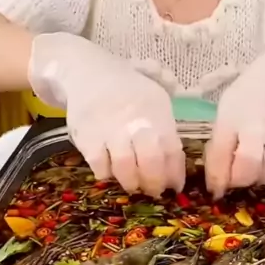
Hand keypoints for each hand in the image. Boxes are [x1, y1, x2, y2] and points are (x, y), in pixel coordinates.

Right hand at [29, 33, 184, 196]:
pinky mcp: (87, 136)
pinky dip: (107, 174)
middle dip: (154, 183)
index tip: (175, 186)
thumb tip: (177, 164)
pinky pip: (100, 166)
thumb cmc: (128, 90)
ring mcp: (110, 129)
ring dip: (132, 183)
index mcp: (157, 111)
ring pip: (125, 167)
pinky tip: (110, 172)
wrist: (89, 72)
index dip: (175, 173)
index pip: (172, 149)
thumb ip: (167, 126)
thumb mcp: (155, 96)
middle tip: (154, 192)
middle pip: (150, 161)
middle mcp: (135, 120)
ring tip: (133, 186)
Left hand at [205, 35, 264, 197]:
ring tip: (259, 165)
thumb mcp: (230, 105)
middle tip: (240, 176)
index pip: (219, 157)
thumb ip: (223, 138)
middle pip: (246, 171)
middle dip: (240, 181)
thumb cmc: (256, 88)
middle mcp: (257, 127)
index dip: (216, 179)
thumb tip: (218, 174)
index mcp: (232, 117)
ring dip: (261, 176)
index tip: (216, 189)